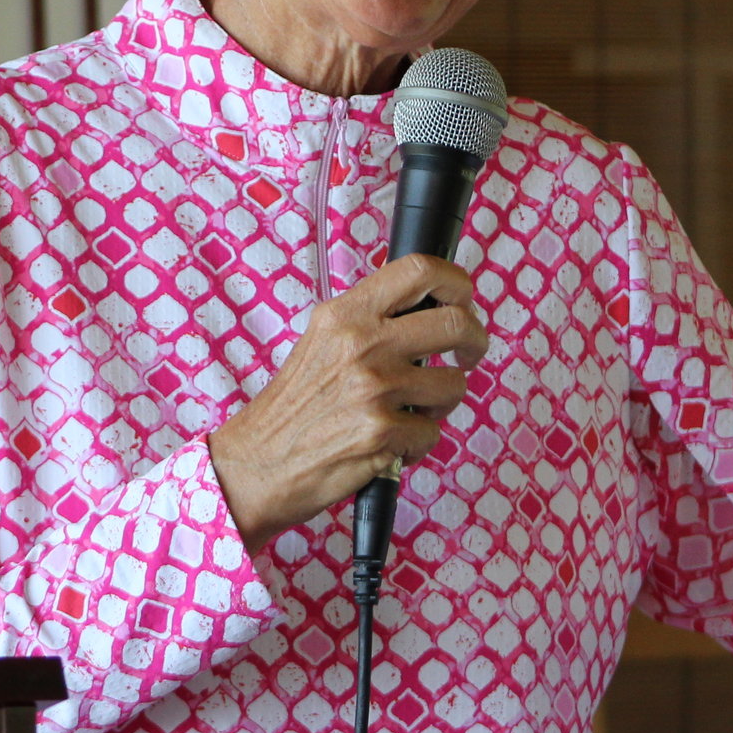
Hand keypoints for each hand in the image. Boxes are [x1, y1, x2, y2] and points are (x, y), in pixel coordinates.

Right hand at [208, 255, 489, 554]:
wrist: (258, 463)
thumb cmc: (295, 406)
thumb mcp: (322, 341)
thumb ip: (368, 320)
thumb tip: (428, 307)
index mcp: (345, 314)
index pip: (418, 270)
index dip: (456, 282)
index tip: (462, 301)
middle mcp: (361, 344)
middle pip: (455, 321)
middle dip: (474, 341)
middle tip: (468, 354)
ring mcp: (373, 389)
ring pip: (454, 383)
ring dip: (442, 403)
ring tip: (414, 410)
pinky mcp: (382, 433)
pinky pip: (433, 433)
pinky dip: (418, 444)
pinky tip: (392, 444)